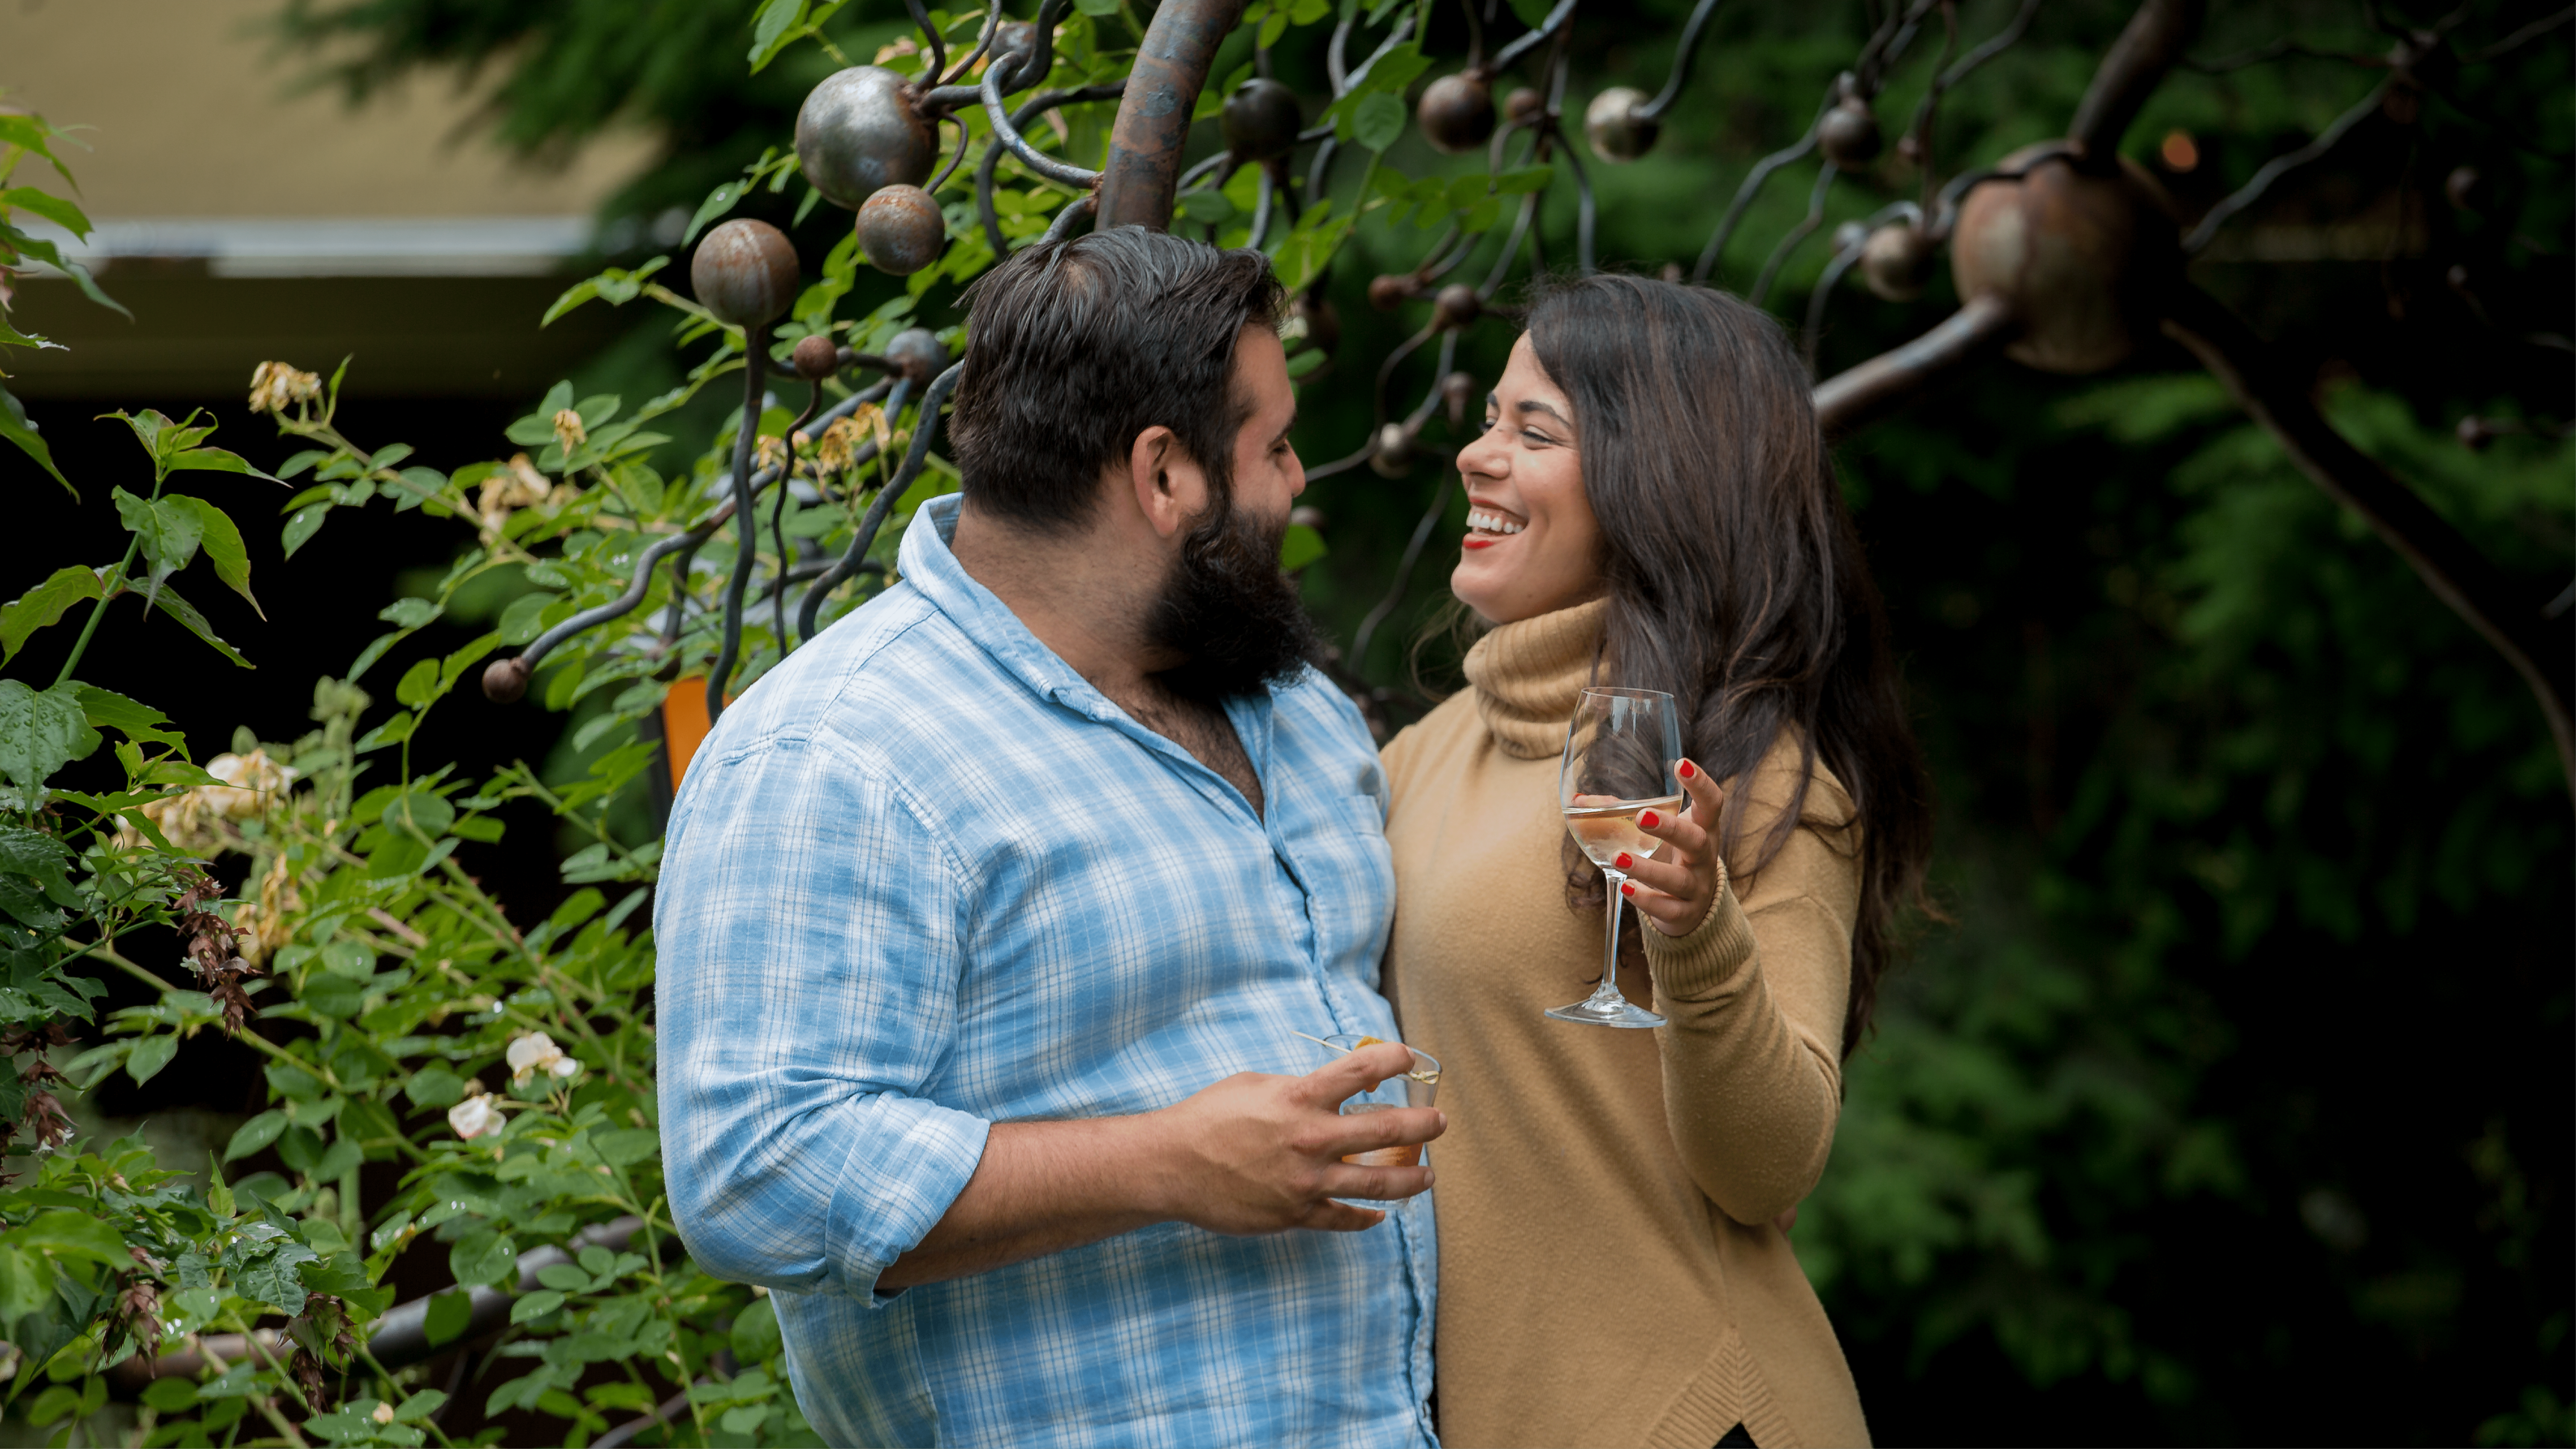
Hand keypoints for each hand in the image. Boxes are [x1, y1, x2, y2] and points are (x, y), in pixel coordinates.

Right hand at [1147, 1041, 1444, 1233]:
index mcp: (1299, 1098)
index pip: (1362, 1070)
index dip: (1393, 1060)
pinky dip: (1364, 1218)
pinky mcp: (1295, 1214)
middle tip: (1439, 1122)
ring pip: (1377, 1183)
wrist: (1171, 1165)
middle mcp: (1310, 1139)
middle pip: (1386, 1129)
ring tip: (1429, 1175)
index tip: (1409, 1058)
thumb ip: (1295, 1089)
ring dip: (1411, 1179)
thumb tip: (1327, 1092)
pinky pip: (1342, 1219)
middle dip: (1422, 1125)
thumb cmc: (1207, 1117)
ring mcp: (1306, 1181)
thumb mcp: (1254, 1085)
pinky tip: (1379, 1216)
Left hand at [1613, 756, 1728, 937]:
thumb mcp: (1658, 833)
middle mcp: (1705, 856)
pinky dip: (1647, 899)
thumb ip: (1621, 813)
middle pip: (1695, 840)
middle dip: (1670, 828)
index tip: (1682, 764)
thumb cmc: (1671, 856)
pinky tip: (1625, 888)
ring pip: (1677, 879)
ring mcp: (1698, 886)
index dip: (1701, 784)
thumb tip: (1579, 799)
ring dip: (1647, 869)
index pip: (1711, 803)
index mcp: (1702, 828)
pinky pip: (1668, 908)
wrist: (1692, 906)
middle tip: (1642, 817)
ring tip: (1618, 858)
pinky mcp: (1686, 912)